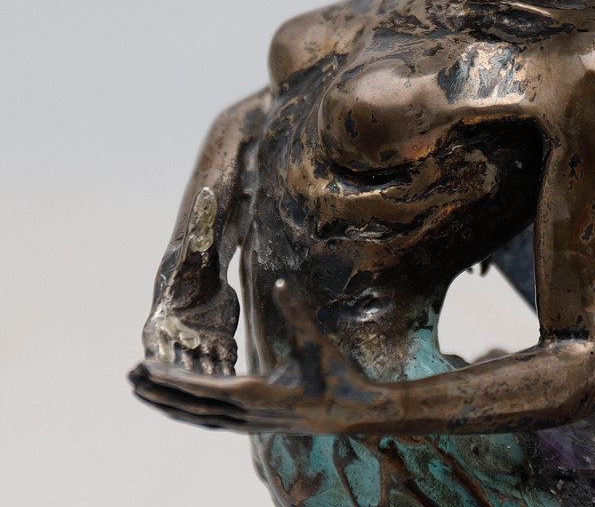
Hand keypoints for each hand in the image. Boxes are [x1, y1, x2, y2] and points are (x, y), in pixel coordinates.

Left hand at [131, 279, 387, 433]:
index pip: (205, 388)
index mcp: (257, 394)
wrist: (352, 410)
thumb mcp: (315, 342)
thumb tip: (280, 283)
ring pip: (197, 417)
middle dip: (158, 392)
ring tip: (141, 392)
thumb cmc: (335, 375)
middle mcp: (246, 414)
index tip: (147, 370)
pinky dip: (188, 412)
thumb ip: (295, 313)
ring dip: (167, 404)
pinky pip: (210, 420)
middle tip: (128, 378)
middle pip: (192, 406)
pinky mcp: (251, 425)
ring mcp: (247, 424)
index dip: (174, 379)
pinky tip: (176, 405)